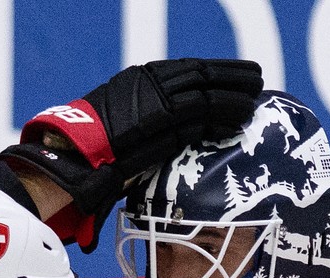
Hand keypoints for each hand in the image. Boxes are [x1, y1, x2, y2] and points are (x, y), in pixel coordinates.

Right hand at [0, 58, 263, 249]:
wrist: (72, 157)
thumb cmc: (92, 149)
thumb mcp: (122, 119)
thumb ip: (148, 115)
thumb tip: (172, 124)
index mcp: (141, 78)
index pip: (188, 69)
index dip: (217, 71)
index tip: (237, 75)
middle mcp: (150, 83)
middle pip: (203, 75)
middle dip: (233, 77)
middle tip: (257, 79)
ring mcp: (157, 100)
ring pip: (206, 94)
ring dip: (234, 98)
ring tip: (254, 102)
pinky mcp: (162, 122)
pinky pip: (201, 118)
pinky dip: (222, 119)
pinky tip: (238, 122)